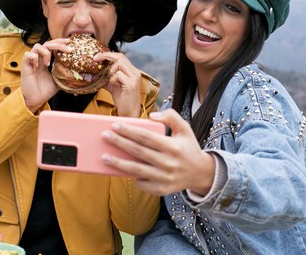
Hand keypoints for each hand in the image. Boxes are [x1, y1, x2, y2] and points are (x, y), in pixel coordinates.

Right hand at [21, 38, 69, 112]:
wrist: (35, 100)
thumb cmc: (45, 91)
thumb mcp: (59, 81)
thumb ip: (65, 75)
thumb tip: (79, 76)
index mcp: (46, 61)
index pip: (52, 46)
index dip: (59, 42)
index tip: (69, 42)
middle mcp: (39, 59)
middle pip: (47, 43)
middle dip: (58, 44)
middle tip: (67, 49)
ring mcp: (32, 62)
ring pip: (37, 46)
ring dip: (45, 52)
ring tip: (48, 63)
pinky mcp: (25, 66)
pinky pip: (28, 54)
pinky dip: (34, 57)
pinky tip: (38, 66)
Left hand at [94, 51, 141, 116]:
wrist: (129, 114)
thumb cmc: (122, 100)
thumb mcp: (113, 86)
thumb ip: (106, 78)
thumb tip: (94, 73)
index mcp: (132, 71)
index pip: (121, 56)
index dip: (108, 54)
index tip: (97, 57)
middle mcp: (135, 73)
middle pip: (120, 57)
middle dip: (106, 56)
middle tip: (96, 59)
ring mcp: (134, 78)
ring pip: (120, 63)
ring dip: (110, 70)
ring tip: (108, 79)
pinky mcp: (131, 85)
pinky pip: (119, 75)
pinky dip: (112, 78)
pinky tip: (113, 85)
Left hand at [100, 109, 215, 195]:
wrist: (201, 173)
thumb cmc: (188, 148)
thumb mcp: (185, 129)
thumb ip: (171, 116)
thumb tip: (152, 115)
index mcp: (173, 147)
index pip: (146, 137)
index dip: (129, 131)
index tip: (115, 125)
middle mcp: (168, 163)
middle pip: (138, 152)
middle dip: (119, 143)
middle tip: (104, 136)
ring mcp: (165, 178)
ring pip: (136, 170)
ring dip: (118, 164)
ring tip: (103, 157)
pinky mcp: (162, 190)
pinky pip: (142, 184)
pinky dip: (131, 177)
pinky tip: (121, 170)